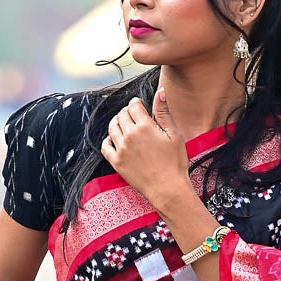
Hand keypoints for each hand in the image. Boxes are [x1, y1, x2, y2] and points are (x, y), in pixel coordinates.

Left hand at [100, 92, 188, 210]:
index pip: (133, 105)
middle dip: (127, 112)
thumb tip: (160, 92)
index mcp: (145, 126)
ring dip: (117, 122)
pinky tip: (115, 140)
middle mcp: (130, 136)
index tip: (140, 105)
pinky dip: (108, 140)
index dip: (137, 103)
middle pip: (122, 115)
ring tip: (125, 125)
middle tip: (134, 116)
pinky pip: (105, 145)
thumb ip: (164, 112)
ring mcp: (121, 149)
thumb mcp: (174, 134)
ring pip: (112, 127)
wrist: (168, 188)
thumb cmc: (175, 162)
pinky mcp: (116, 162)